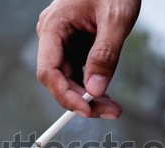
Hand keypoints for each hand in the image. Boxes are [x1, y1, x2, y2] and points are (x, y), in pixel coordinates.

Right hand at [36, 0, 140, 118]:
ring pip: (70, 80)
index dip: (64, 95)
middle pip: (59, 80)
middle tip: (110, 112)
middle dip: (82, 101)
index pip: (48, 71)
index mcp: (53, 27)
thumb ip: (105, 54)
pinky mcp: (76, 46)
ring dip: (89, 98)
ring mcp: (64, 43)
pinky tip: (107, 97)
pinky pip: (79, 72)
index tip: (86, 110)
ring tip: (113, 108)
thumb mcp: (116, 18)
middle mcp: (53, 37)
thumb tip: (96, 90)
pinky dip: (93, 86)